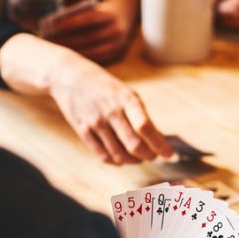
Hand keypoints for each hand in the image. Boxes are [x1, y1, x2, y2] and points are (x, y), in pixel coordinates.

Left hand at [46, 0, 136, 63]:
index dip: (71, 23)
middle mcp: (116, 30)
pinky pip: (97, 58)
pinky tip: (70, 55)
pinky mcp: (115, 54)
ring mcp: (117, 43)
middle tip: (51, 41)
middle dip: (69, 39)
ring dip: (74, 51)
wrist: (122, 20)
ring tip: (58, 50)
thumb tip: (55, 26)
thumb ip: (78, 15)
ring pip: (93, 50)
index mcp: (110, 14)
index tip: (54, 27)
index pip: (88, 19)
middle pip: (90, 37)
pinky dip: (82, 57)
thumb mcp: (92, 9)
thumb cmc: (98, 13)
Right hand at [49, 52, 172, 164]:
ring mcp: (95, 122)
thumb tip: (159, 139)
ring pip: (119, 154)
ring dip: (133, 161)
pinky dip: (115, 161)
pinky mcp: (82, 131)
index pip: (145, 127)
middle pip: (133, 144)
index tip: (169, 154)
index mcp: (127, 100)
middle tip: (154, 157)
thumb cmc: (105, 87)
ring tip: (139, 158)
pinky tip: (122, 159)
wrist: (68, 76)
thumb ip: (141, 116)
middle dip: (148, 156)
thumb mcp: (126, 93)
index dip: (159, 144)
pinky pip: (102, 155)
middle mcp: (111, 112)